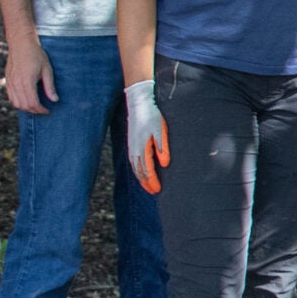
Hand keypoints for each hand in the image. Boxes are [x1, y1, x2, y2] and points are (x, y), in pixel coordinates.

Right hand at [4, 38, 56, 115]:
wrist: (21, 44)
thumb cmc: (36, 55)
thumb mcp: (47, 70)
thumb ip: (50, 86)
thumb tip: (54, 100)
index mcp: (27, 82)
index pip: (32, 103)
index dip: (40, 110)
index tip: (48, 111)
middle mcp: (16, 84)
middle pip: (24, 105)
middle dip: (34, 111)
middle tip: (43, 110)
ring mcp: (10, 83)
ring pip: (16, 103)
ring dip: (26, 108)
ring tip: (36, 106)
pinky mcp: (7, 81)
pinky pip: (11, 97)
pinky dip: (18, 102)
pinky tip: (26, 100)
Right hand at [124, 80, 167, 194]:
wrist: (139, 104)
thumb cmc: (153, 117)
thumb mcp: (161, 131)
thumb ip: (163, 148)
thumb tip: (164, 165)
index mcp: (143, 149)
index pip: (147, 171)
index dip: (153, 182)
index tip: (158, 191)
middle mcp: (134, 151)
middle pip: (140, 172)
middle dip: (147, 183)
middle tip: (154, 192)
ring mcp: (131, 147)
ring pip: (135, 168)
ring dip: (141, 178)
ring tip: (148, 186)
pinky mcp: (131, 144)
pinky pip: (133, 162)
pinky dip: (137, 170)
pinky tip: (141, 172)